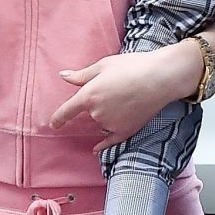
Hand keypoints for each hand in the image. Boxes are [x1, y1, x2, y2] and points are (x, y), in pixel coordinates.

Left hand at [52, 42, 199, 140]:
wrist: (161, 78)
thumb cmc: (132, 66)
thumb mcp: (103, 65)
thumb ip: (81, 75)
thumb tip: (63, 76)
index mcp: (88, 96)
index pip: (66, 111)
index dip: (58, 118)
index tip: (53, 124)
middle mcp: (97, 113)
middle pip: (89, 113)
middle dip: (97, 104)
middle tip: (117, 87)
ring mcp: (111, 125)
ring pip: (102, 123)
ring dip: (106, 115)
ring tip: (126, 97)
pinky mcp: (125, 132)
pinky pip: (109, 141)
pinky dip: (102, 145)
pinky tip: (96, 148)